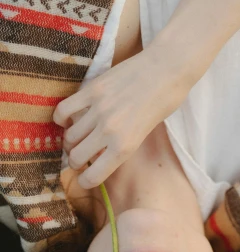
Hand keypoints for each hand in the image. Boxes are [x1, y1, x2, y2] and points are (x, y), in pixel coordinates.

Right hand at [53, 44, 193, 188]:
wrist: (167, 69)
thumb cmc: (164, 102)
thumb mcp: (146, 134)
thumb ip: (122, 145)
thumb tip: (100, 154)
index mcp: (125, 147)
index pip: (93, 177)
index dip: (85, 181)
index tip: (84, 178)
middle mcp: (109, 131)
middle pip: (75, 156)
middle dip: (76, 161)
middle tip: (80, 156)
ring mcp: (98, 109)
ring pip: (69, 135)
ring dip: (70, 140)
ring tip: (77, 137)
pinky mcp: (91, 89)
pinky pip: (63, 109)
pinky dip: (61, 118)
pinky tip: (68, 119)